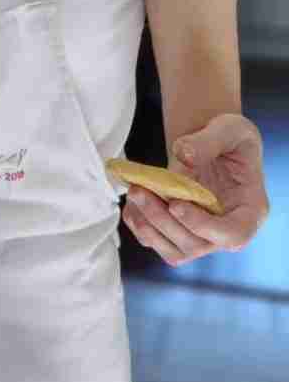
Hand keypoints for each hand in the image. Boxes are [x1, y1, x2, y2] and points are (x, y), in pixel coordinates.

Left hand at [121, 112, 268, 266]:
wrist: (210, 142)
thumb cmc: (229, 138)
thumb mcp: (229, 129)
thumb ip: (208, 142)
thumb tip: (183, 154)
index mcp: (250, 210)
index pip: (233, 235)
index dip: (204, 227)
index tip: (176, 205)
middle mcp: (226, 229)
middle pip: (196, 244)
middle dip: (163, 220)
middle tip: (139, 191)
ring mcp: (201, 234)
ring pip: (174, 251)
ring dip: (148, 226)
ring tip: (134, 193)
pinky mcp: (177, 230)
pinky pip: (156, 241)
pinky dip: (139, 225)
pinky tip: (131, 202)